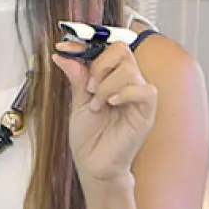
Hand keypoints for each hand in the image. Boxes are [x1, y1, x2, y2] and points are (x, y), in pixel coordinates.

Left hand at [52, 41, 157, 183]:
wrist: (93, 165)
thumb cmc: (89, 138)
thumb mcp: (77, 103)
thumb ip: (76, 78)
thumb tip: (63, 56)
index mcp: (110, 79)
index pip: (106, 48)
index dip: (86, 43)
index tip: (64, 47)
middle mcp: (126, 84)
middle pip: (122, 49)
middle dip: (99, 64)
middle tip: (89, 87)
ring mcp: (137, 98)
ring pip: (129, 69)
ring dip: (106, 84)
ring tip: (97, 104)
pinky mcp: (146, 113)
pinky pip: (145, 90)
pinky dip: (124, 93)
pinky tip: (110, 103)